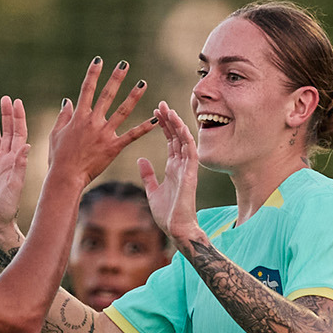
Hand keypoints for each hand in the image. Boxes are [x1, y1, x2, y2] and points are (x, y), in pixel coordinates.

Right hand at [0, 96, 29, 239]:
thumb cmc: (6, 210)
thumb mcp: (15, 187)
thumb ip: (20, 166)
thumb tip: (26, 145)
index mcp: (15, 162)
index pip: (18, 135)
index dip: (18, 118)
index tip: (16, 102)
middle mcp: (3, 162)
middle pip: (6, 134)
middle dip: (7, 116)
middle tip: (5, 99)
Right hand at [47, 57, 157, 187]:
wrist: (65, 177)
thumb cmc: (58, 157)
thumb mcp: (56, 134)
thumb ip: (63, 116)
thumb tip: (67, 101)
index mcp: (78, 117)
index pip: (86, 90)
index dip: (93, 74)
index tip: (99, 60)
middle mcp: (93, 121)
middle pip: (106, 95)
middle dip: (116, 78)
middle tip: (125, 64)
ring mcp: (104, 133)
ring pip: (122, 111)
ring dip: (133, 96)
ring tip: (143, 83)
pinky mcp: (113, 147)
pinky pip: (131, 135)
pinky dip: (144, 127)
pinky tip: (155, 120)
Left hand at [137, 101, 201, 242]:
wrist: (176, 229)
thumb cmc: (166, 214)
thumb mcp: (152, 190)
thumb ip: (148, 174)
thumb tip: (140, 159)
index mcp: (172, 167)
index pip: (169, 140)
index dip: (163, 125)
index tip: (156, 111)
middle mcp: (181, 165)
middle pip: (176, 136)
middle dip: (169, 119)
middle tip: (161, 103)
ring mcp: (187, 169)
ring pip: (184, 141)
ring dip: (177, 125)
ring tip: (168, 110)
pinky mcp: (191, 175)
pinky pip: (190, 153)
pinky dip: (186, 139)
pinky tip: (180, 127)